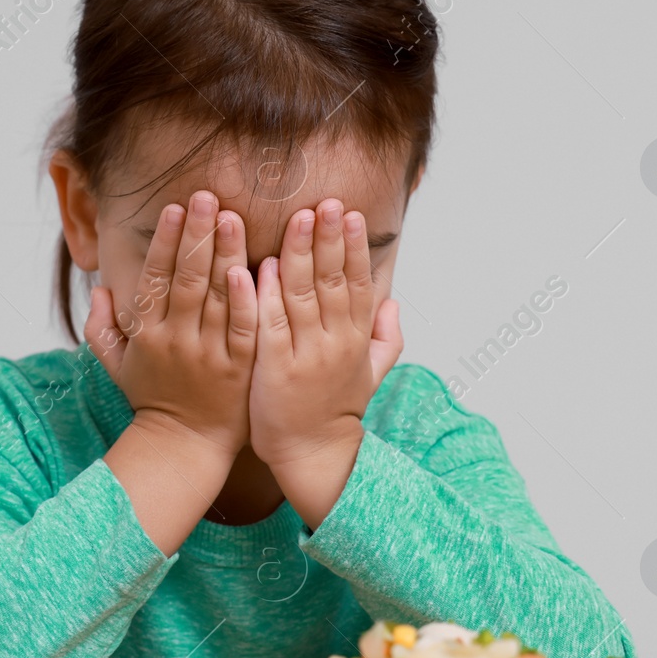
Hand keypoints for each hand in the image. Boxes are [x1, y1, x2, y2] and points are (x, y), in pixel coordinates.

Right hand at [86, 190, 257, 461]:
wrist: (184, 445)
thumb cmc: (151, 399)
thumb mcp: (114, 365)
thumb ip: (99, 327)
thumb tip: (99, 290)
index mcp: (147, 333)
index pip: (155, 278)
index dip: (164, 241)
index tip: (175, 207)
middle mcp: (176, 339)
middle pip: (186, 278)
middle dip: (196, 234)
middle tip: (207, 196)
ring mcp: (208, 353)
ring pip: (215, 296)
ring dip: (223, 254)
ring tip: (231, 217)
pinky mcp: (239, 367)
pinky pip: (241, 328)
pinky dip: (244, 300)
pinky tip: (248, 270)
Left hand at [248, 198, 403, 527]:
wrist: (312, 455)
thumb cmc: (334, 411)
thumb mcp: (370, 374)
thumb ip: (385, 337)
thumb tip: (394, 302)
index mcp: (356, 339)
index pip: (359, 284)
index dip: (355, 247)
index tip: (351, 214)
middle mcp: (334, 342)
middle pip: (333, 281)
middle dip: (329, 239)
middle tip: (326, 202)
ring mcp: (304, 354)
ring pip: (302, 294)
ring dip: (300, 253)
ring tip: (299, 218)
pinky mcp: (273, 367)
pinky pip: (270, 324)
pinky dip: (266, 293)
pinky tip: (262, 264)